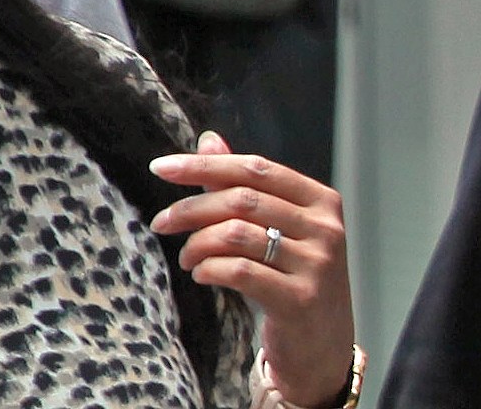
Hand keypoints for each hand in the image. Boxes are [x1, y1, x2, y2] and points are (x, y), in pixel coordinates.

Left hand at [150, 131, 354, 407]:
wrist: (323, 347)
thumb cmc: (292, 277)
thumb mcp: (275, 227)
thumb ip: (242, 184)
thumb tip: (208, 139)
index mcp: (320, 201)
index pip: (255, 168)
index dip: (204, 165)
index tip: (161, 168)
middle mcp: (325, 228)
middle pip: (242, 199)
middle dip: (191, 208)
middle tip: (161, 221)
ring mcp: (317, 265)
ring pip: (236, 234)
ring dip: (197, 243)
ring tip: (186, 258)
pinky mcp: (301, 299)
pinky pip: (239, 270)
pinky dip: (209, 268)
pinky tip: (201, 275)